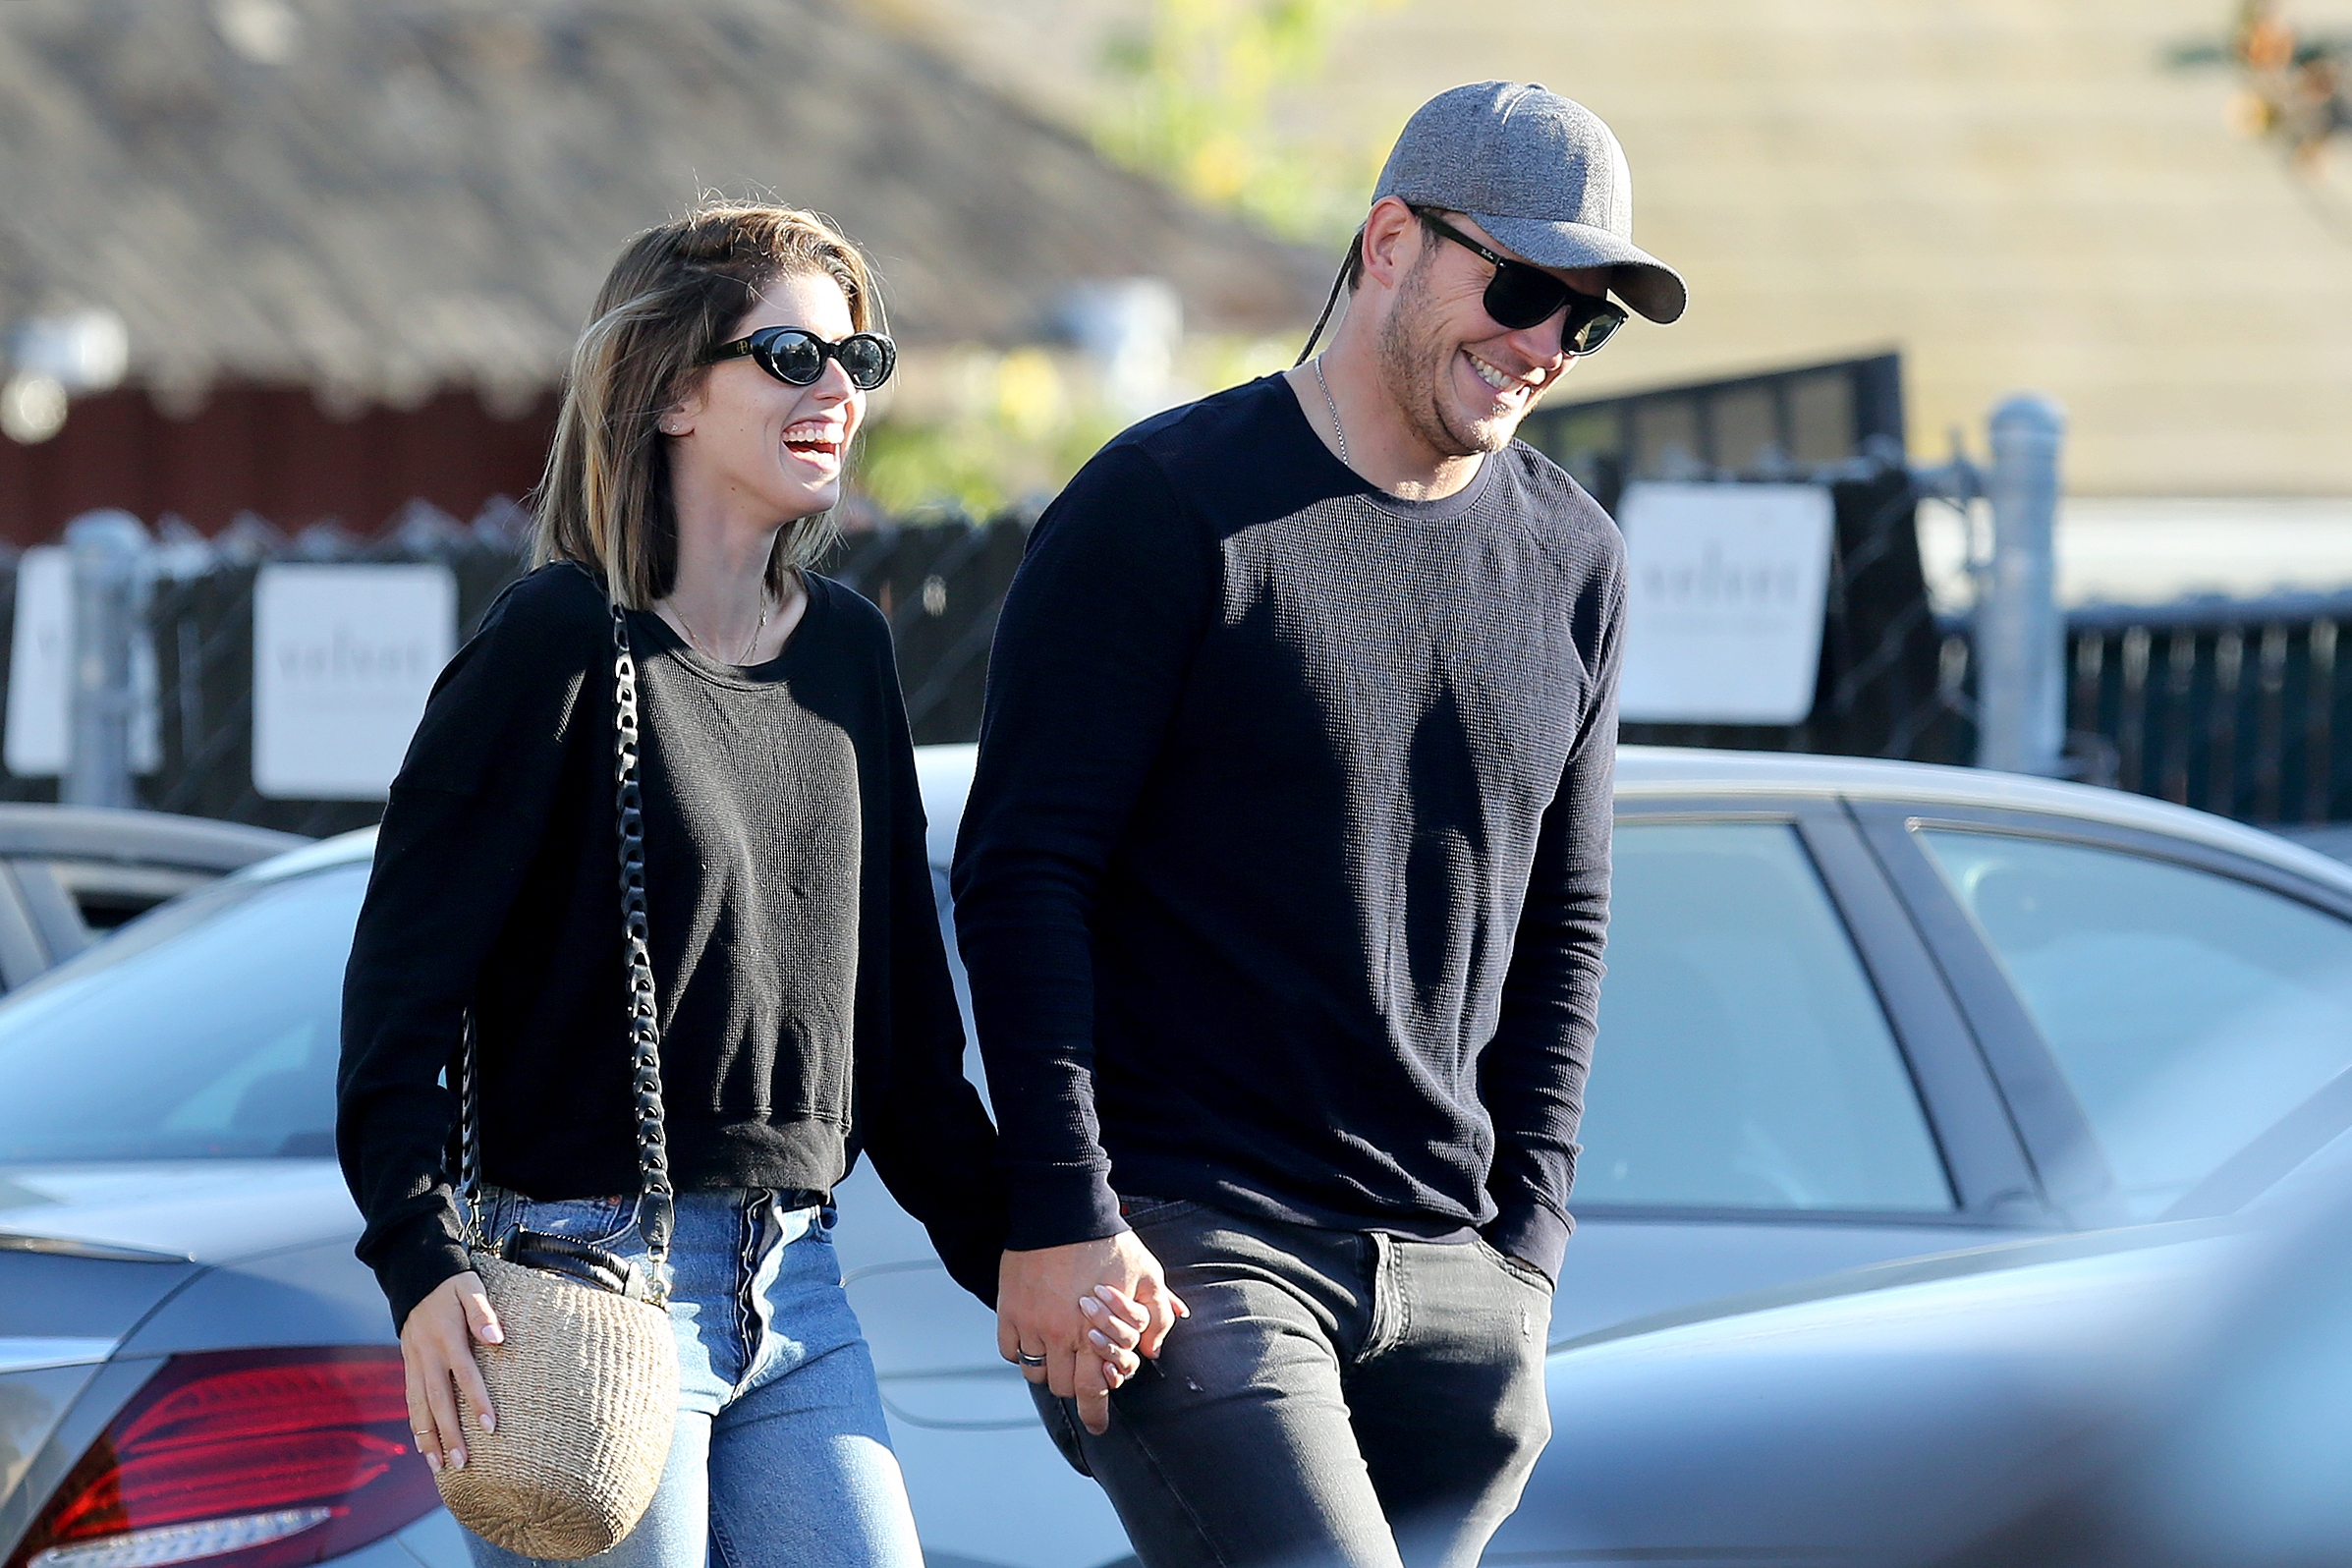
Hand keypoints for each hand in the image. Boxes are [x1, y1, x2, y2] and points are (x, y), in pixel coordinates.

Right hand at [401, 1271, 502, 1469]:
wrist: (415, 1275)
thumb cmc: (451, 1283)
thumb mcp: (470, 1287)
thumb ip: (483, 1312)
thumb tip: (497, 1339)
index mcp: (446, 1338)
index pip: (465, 1375)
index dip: (477, 1401)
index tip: (490, 1427)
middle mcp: (427, 1355)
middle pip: (438, 1400)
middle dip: (450, 1434)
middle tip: (463, 1463)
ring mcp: (414, 1362)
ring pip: (418, 1406)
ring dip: (428, 1438)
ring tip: (439, 1466)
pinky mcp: (408, 1364)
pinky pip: (410, 1400)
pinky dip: (415, 1425)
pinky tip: (423, 1445)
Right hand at [999, 1233, 1187, 1434]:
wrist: (1064, 1211)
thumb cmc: (1109, 1242)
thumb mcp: (1148, 1275)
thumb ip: (1156, 1315)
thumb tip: (1152, 1350)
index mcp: (1097, 1332)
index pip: (1094, 1390)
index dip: (1095, 1415)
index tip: (1097, 1427)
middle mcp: (1062, 1335)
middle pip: (1064, 1387)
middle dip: (1075, 1386)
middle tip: (1079, 1372)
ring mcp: (1032, 1324)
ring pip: (1035, 1373)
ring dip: (1048, 1370)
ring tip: (1057, 1353)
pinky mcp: (1009, 1310)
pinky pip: (1010, 1350)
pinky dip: (1021, 1352)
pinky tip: (1034, 1338)